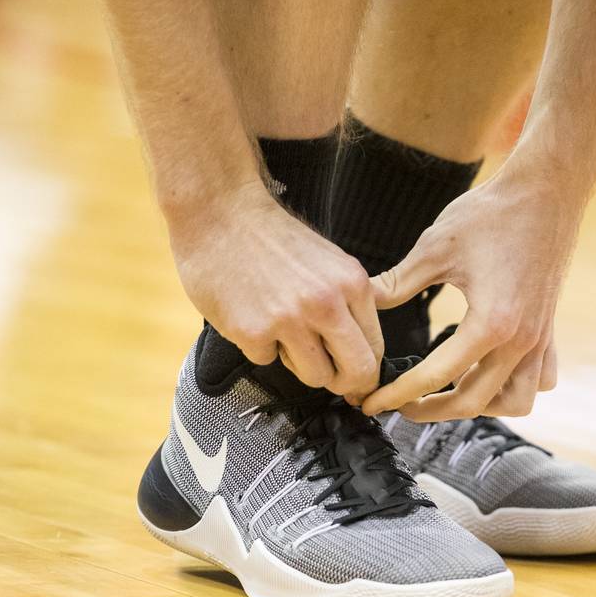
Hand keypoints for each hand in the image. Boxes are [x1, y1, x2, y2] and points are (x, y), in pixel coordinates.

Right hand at [169, 184, 384, 397]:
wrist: (219, 212)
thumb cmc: (275, 239)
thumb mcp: (333, 261)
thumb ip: (356, 300)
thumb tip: (373, 345)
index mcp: (352, 285)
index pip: (376, 348)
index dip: (366, 371)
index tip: (356, 381)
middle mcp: (327, 305)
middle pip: (356, 372)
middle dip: (346, 383)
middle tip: (331, 377)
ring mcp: (289, 320)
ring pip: (315, 377)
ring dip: (299, 364)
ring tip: (282, 331)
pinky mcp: (252, 332)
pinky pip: (267, 361)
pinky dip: (259, 346)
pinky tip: (250, 315)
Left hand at [361, 168, 569, 419]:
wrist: (547, 190)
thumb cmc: (493, 214)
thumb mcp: (435, 246)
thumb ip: (397, 282)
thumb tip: (363, 303)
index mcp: (491, 323)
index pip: (436, 377)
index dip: (397, 394)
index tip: (372, 401)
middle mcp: (521, 340)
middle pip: (472, 401)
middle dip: (429, 410)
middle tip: (398, 404)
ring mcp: (540, 337)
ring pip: (516, 402)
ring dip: (481, 406)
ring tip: (448, 394)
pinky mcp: (548, 329)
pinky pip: (541, 379)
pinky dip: (515, 387)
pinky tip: (491, 374)